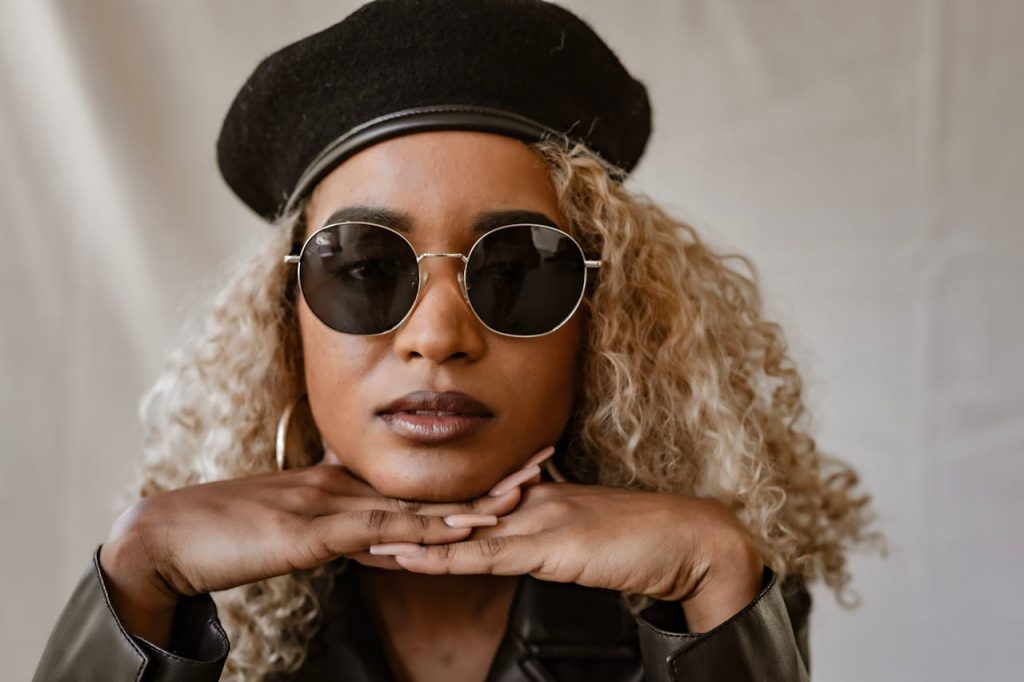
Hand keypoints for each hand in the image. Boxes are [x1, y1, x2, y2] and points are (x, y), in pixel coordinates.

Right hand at [98, 446, 546, 644]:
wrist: (166, 537)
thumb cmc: (221, 534)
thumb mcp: (284, 530)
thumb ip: (324, 528)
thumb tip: (360, 535)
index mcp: (337, 488)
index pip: (411, 482)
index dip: (462, 477)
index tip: (506, 472)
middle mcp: (341, 490)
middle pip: (428, 485)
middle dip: (487, 478)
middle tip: (542, 462)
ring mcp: (328, 508)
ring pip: (414, 504)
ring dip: (469, 502)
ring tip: (521, 495)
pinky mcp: (313, 532)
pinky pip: (377, 531)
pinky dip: (421, 529)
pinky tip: (456, 529)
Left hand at [372, 481, 763, 631]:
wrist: (688, 539)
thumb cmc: (646, 538)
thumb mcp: (589, 533)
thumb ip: (556, 532)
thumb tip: (530, 538)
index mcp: (539, 494)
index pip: (471, 496)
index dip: (427, 500)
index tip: (385, 500)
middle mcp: (530, 500)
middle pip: (453, 505)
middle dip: (402, 510)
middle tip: (350, 507)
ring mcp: (536, 520)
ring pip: (458, 528)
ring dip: (406, 532)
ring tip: (358, 533)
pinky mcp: (547, 547)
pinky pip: (482, 554)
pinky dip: (441, 555)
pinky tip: (407, 555)